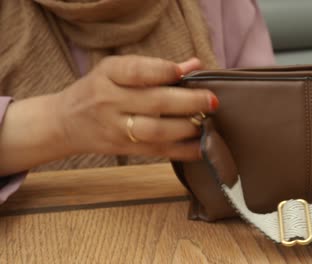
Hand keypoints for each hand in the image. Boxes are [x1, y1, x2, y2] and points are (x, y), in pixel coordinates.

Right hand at [55, 55, 216, 159]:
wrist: (64, 123)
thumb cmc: (98, 90)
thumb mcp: (117, 70)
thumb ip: (155, 67)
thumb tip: (195, 65)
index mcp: (109, 75)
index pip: (137, 71)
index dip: (163, 71)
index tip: (185, 72)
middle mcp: (110, 101)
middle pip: (155, 103)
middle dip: (189, 103)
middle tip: (212, 101)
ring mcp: (116, 129)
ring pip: (156, 131)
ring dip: (187, 128)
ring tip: (206, 122)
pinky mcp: (124, 150)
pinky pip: (157, 152)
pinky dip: (182, 151)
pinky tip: (200, 146)